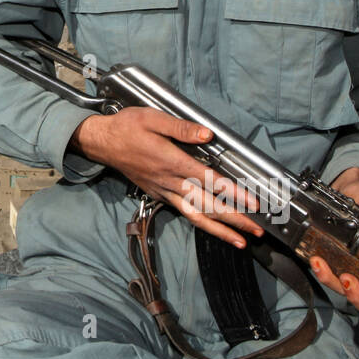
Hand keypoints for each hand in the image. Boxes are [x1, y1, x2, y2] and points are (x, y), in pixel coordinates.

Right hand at [71, 108, 263, 248]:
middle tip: (256, 231)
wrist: (102, 142)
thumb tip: (207, 134)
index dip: (233, 193)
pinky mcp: (158, 195)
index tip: (252, 203)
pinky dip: (201, 223)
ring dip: (219, 230)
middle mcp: (169, 181)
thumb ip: (181, 128)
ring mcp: (163, 191)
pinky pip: (183, 212)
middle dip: (234, 220)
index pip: (209, 181)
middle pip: (206, 206)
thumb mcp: (152, 118)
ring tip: (239, 241)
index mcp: (171, 161)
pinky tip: (213, 227)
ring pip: (195, 216)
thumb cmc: (127, 127)